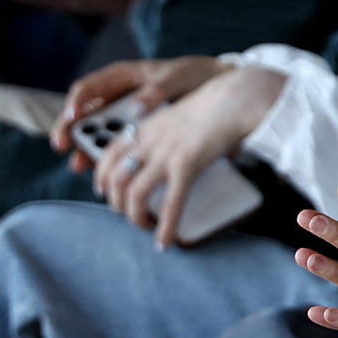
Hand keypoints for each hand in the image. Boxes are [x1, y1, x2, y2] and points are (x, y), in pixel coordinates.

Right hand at [52, 55, 235, 156]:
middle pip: (85, 114)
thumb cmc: (195, 76)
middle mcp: (117, 98)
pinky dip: (110, 160)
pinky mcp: (138, 136)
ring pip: (97, 134)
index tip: (73, 116)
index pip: (87, 89)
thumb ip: (156, 90)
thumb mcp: (176, 78)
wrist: (220, 89)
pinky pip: (118, 148)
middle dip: (71, 130)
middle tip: (63, 146)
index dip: (75, 103)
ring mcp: (125, 118)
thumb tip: (136, 108)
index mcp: (121, 78)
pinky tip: (107, 175)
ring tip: (80, 166)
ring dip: (86, 149)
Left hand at [91, 65, 285, 246]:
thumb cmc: (217, 103)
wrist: (235, 96)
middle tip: (129, 215)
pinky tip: (165, 241)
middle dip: (117, 204)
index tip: (105, 191)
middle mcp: (148, 140)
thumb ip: (172, 132)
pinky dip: (165, 226)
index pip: (107, 154)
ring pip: (133, 194)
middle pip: (115, 179)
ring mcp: (164, 153)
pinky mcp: (186, 165)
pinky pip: (170, 203)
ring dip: (135, 217)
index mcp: (145, 126)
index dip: (102, 177)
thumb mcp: (182, 113)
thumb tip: (179, 155)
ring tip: (146, 227)